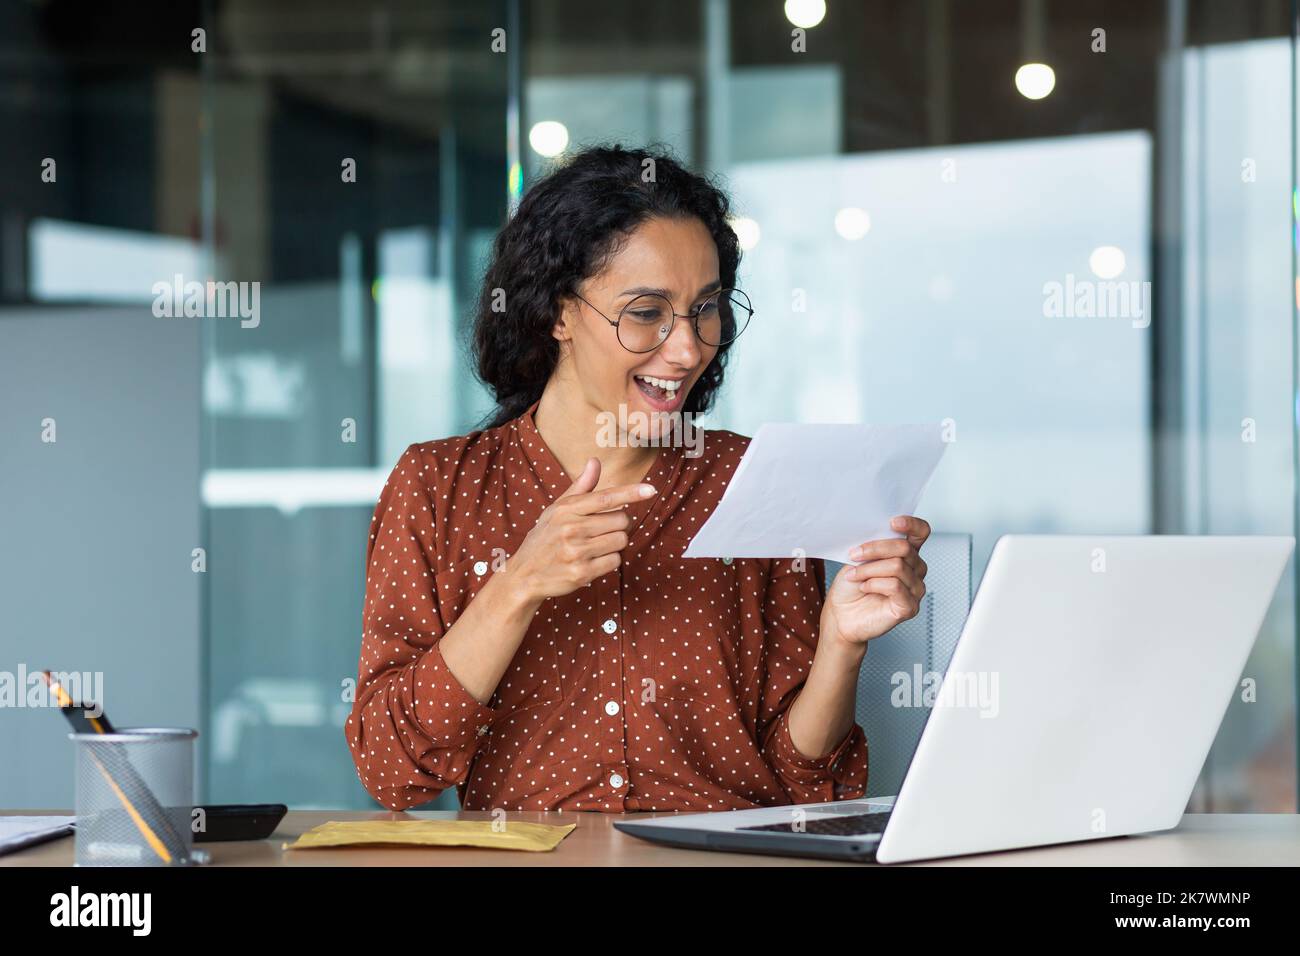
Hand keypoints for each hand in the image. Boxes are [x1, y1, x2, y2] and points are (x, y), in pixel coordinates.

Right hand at [508, 457, 654, 602]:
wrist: (525, 574)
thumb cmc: (546, 537)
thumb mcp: (557, 509)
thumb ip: (581, 487)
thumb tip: (595, 461)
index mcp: (567, 509)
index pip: (606, 498)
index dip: (631, 493)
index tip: (651, 490)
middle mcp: (571, 529)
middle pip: (622, 521)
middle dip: (618, 525)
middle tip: (601, 531)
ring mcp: (576, 552)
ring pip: (621, 541)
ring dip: (614, 544)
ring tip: (594, 546)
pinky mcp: (582, 573)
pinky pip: (615, 561)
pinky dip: (609, 561)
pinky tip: (592, 561)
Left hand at [823, 516, 930, 645]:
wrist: (841, 614)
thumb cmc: (850, 587)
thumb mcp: (859, 559)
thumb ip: (873, 545)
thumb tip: (876, 530)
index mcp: (905, 554)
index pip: (921, 532)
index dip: (911, 524)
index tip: (892, 522)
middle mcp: (915, 570)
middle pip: (905, 548)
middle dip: (875, 549)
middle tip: (854, 555)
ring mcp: (915, 589)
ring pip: (897, 567)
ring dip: (869, 569)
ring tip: (855, 575)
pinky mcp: (909, 607)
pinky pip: (895, 586)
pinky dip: (874, 584)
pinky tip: (865, 587)